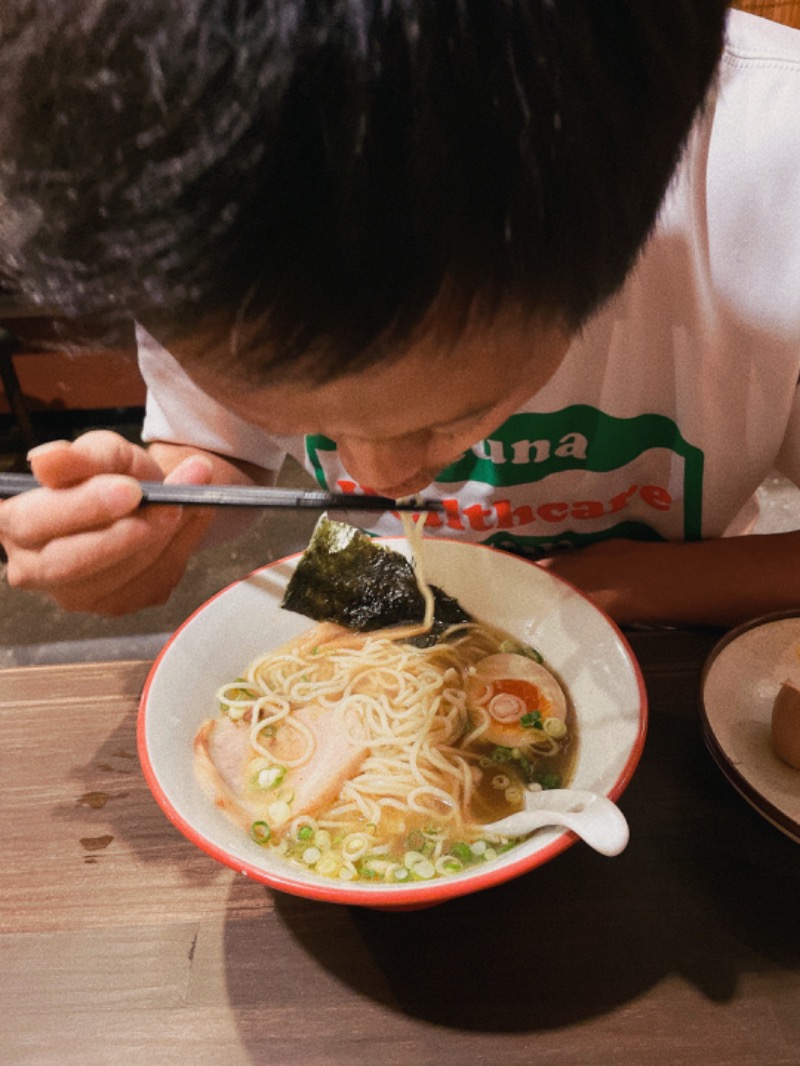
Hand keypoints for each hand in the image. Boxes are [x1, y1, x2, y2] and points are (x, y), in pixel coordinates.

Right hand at [0, 430, 214, 613]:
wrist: (145, 499)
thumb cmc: (112, 476)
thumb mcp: (99, 452)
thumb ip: (77, 457)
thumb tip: (46, 459)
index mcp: (12, 522)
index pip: (34, 522)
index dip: (83, 507)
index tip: (129, 490)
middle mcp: (32, 568)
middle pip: (69, 563)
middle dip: (125, 534)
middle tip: (168, 506)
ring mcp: (73, 594)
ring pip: (115, 579)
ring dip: (160, 539)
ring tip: (186, 502)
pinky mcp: (113, 605)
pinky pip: (147, 585)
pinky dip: (176, 551)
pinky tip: (186, 522)